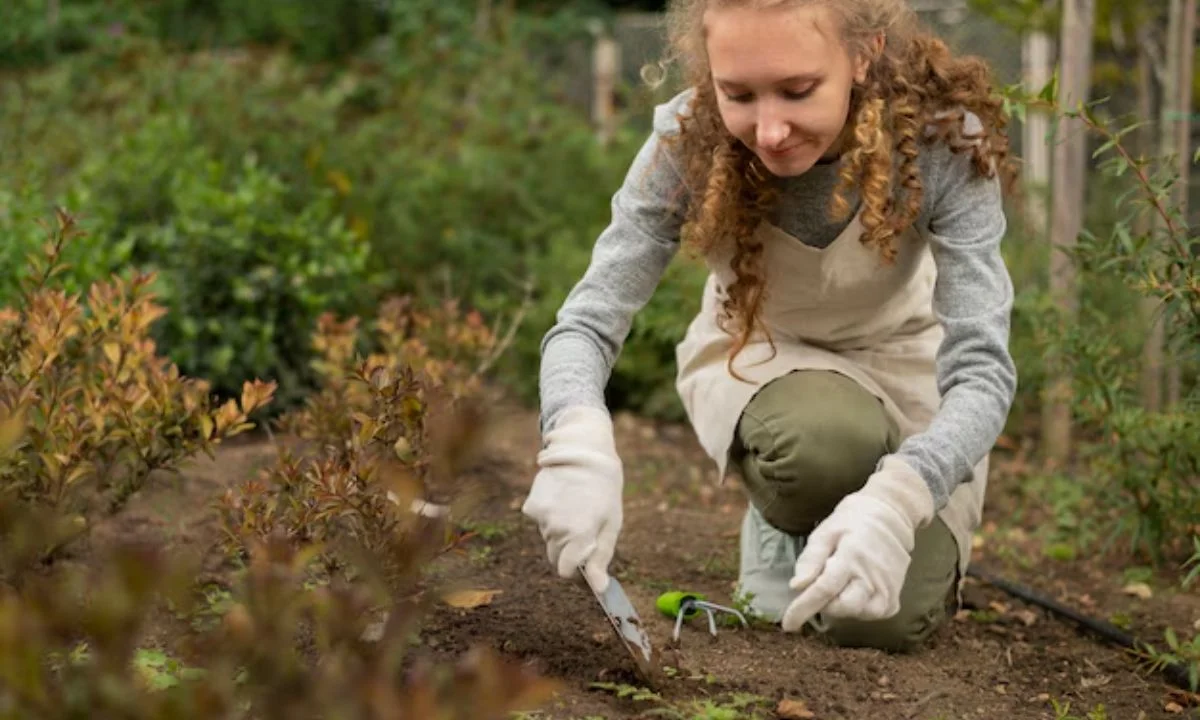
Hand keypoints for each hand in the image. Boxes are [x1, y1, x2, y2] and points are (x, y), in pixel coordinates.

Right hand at [521, 406, 622, 591]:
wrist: (583, 450)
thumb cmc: (604, 488)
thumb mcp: (611, 523)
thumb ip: (601, 558)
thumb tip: (599, 588)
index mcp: (579, 535)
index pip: (565, 572)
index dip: (576, 572)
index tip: (585, 565)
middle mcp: (556, 528)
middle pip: (555, 556)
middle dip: (568, 551)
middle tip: (585, 530)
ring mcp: (541, 516)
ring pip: (547, 538)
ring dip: (560, 531)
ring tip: (576, 507)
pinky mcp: (531, 505)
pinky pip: (540, 522)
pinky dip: (550, 517)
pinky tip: (563, 499)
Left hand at [781, 456, 934, 631]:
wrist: (890, 515)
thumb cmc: (851, 523)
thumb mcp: (824, 533)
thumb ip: (811, 560)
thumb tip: (796, 587)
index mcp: (851, 557)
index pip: (823, 590)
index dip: (803, 609)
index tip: (788, 625)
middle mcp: (872, 575)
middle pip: (842, 607)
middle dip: (825, 603)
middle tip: (823, 583)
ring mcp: (887, 588)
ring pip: (859, 614)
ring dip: (843, 606)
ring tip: (842, 583)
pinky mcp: (894, 596)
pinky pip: (873, 614)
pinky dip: (860, 609)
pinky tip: (856, 590)